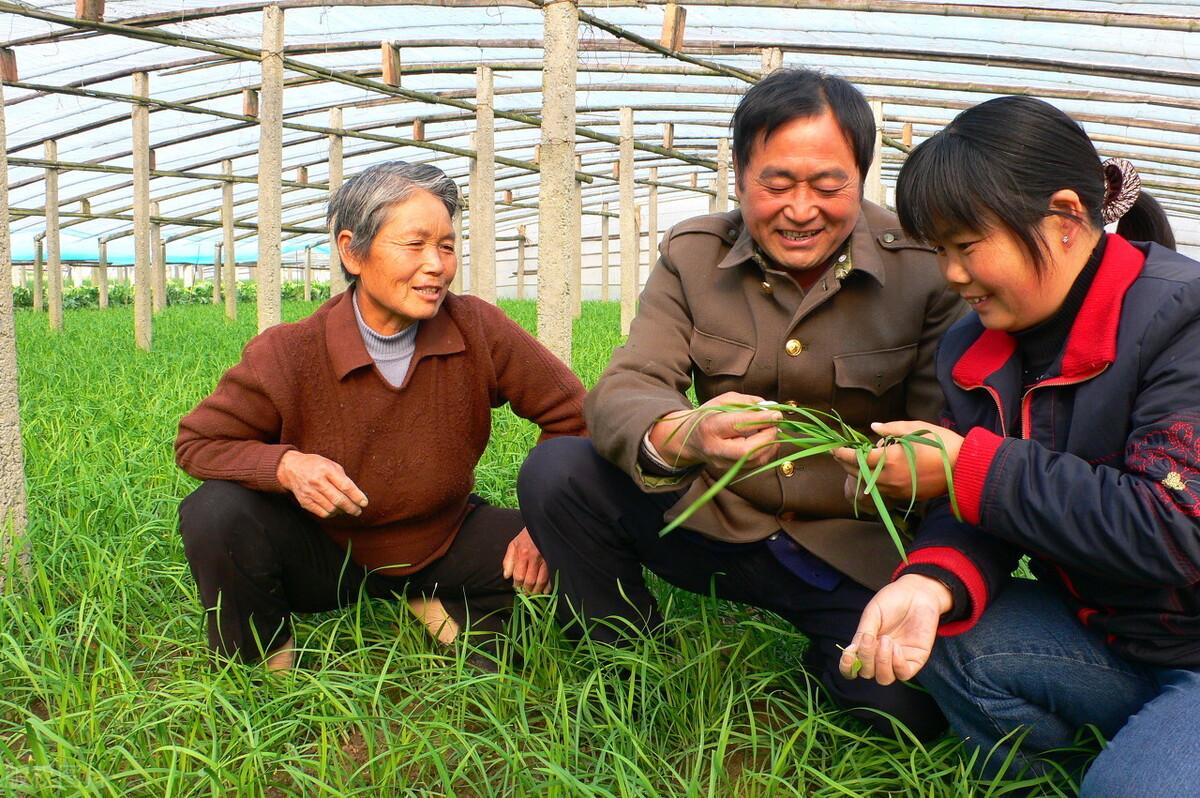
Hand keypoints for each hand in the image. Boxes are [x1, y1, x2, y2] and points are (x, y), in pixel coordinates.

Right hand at [276, 450, 367, 518]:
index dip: (356, 496)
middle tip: (358, 511)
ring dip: (342, 511)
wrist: (291, 468)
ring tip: (347, 509)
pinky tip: (335, 510)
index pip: (345, 486)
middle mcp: (317, 481)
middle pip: (338, 500)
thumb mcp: (331, 465)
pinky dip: (331, 514)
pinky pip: (322, 513)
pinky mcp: (304, 501)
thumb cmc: (316, 465)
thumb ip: (343, 478)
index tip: (364, 503)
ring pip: (331, 508)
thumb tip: (356, 495)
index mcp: (326, 469)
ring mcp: (309, 492)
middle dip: (351, 507)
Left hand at [502, 528, 549, 593]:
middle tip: (526, 593)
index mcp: (522, 554)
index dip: (517, 585)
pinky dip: (549, 586)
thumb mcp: (514, 544)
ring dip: (537, 590)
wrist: (543, 524)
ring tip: (534, 593)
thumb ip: (508, 560)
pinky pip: (552, 577)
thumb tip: (506, 576)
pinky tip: (545, 590)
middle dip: (527, 590)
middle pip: (530, 581)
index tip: (517, 588)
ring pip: (541, 581)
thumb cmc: (527, 535)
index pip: (518, 576)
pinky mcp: (554, 560)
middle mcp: (534, 558)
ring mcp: (546, 559)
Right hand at [648, 391, 781, 469]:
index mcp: (710, 427)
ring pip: (755, 460)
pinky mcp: (731, 470)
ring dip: (770, 444)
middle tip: (774, 424)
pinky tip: (767, 440)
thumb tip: (771, 406)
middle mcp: (715, 449)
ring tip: (771, 430)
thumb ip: (747, 402)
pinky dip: (766, 451)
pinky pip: (755, 464)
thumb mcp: (722, 401)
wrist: (689, 440)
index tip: (776, 414)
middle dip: (768, 436)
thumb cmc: (707, 417)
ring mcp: (723, 463)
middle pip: (748, 450)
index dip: (761, 420)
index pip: (738, 425)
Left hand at [832, 420, 963, 501]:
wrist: (964, 469)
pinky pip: (880, 489)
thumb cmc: (941, 444)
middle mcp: (888, 478)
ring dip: (856, 473)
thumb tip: (873, 428)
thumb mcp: (915, 429)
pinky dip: (871, 481)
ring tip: (853, 460)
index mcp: (889, 460)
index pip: (856, 457)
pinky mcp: (903, 496)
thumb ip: (890, 429)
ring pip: (866, 483)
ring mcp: (895, 490)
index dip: (842, 452)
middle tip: (837, 452)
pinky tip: (872, 471)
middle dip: (844, 462)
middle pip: (857, 472)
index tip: (832, 447)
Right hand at [838, 573, 951, 684]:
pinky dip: (897, 664)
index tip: (848, 656)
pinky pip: (903, 674)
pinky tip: (896, 647)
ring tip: (886, 640)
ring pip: (884, 679)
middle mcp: (880, 656)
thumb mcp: (872, 614)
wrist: (918, 593)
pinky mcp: (915, 660)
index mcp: (866, 646)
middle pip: (867, 673)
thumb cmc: (893, 601)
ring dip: (881, 662)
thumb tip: (851, 651)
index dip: (847, 668)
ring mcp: (898, 660)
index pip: (852, 668)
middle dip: (866, 659)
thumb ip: (863, 632)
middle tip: (870, 638)